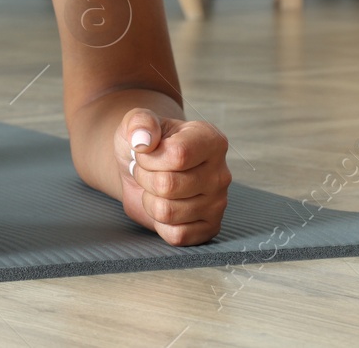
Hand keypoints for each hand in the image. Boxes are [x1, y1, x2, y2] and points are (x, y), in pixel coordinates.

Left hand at [115, 108, 229, 245]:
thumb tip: (142, 140)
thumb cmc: (146, 144)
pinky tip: (165, 205)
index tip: (145, 152)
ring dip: (150, 200)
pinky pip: (176, 235)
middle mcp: (221, 172)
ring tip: (156, 187)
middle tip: (148, 171)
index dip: (149, 157)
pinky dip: (160, 223)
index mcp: (210, 139)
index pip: (178, 155)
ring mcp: (218, 203)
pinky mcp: (210, 228)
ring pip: (168, 212)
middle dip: (145, 178)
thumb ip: (139, 122)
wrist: (145, 166)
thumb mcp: (137, 122)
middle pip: (168, 186)